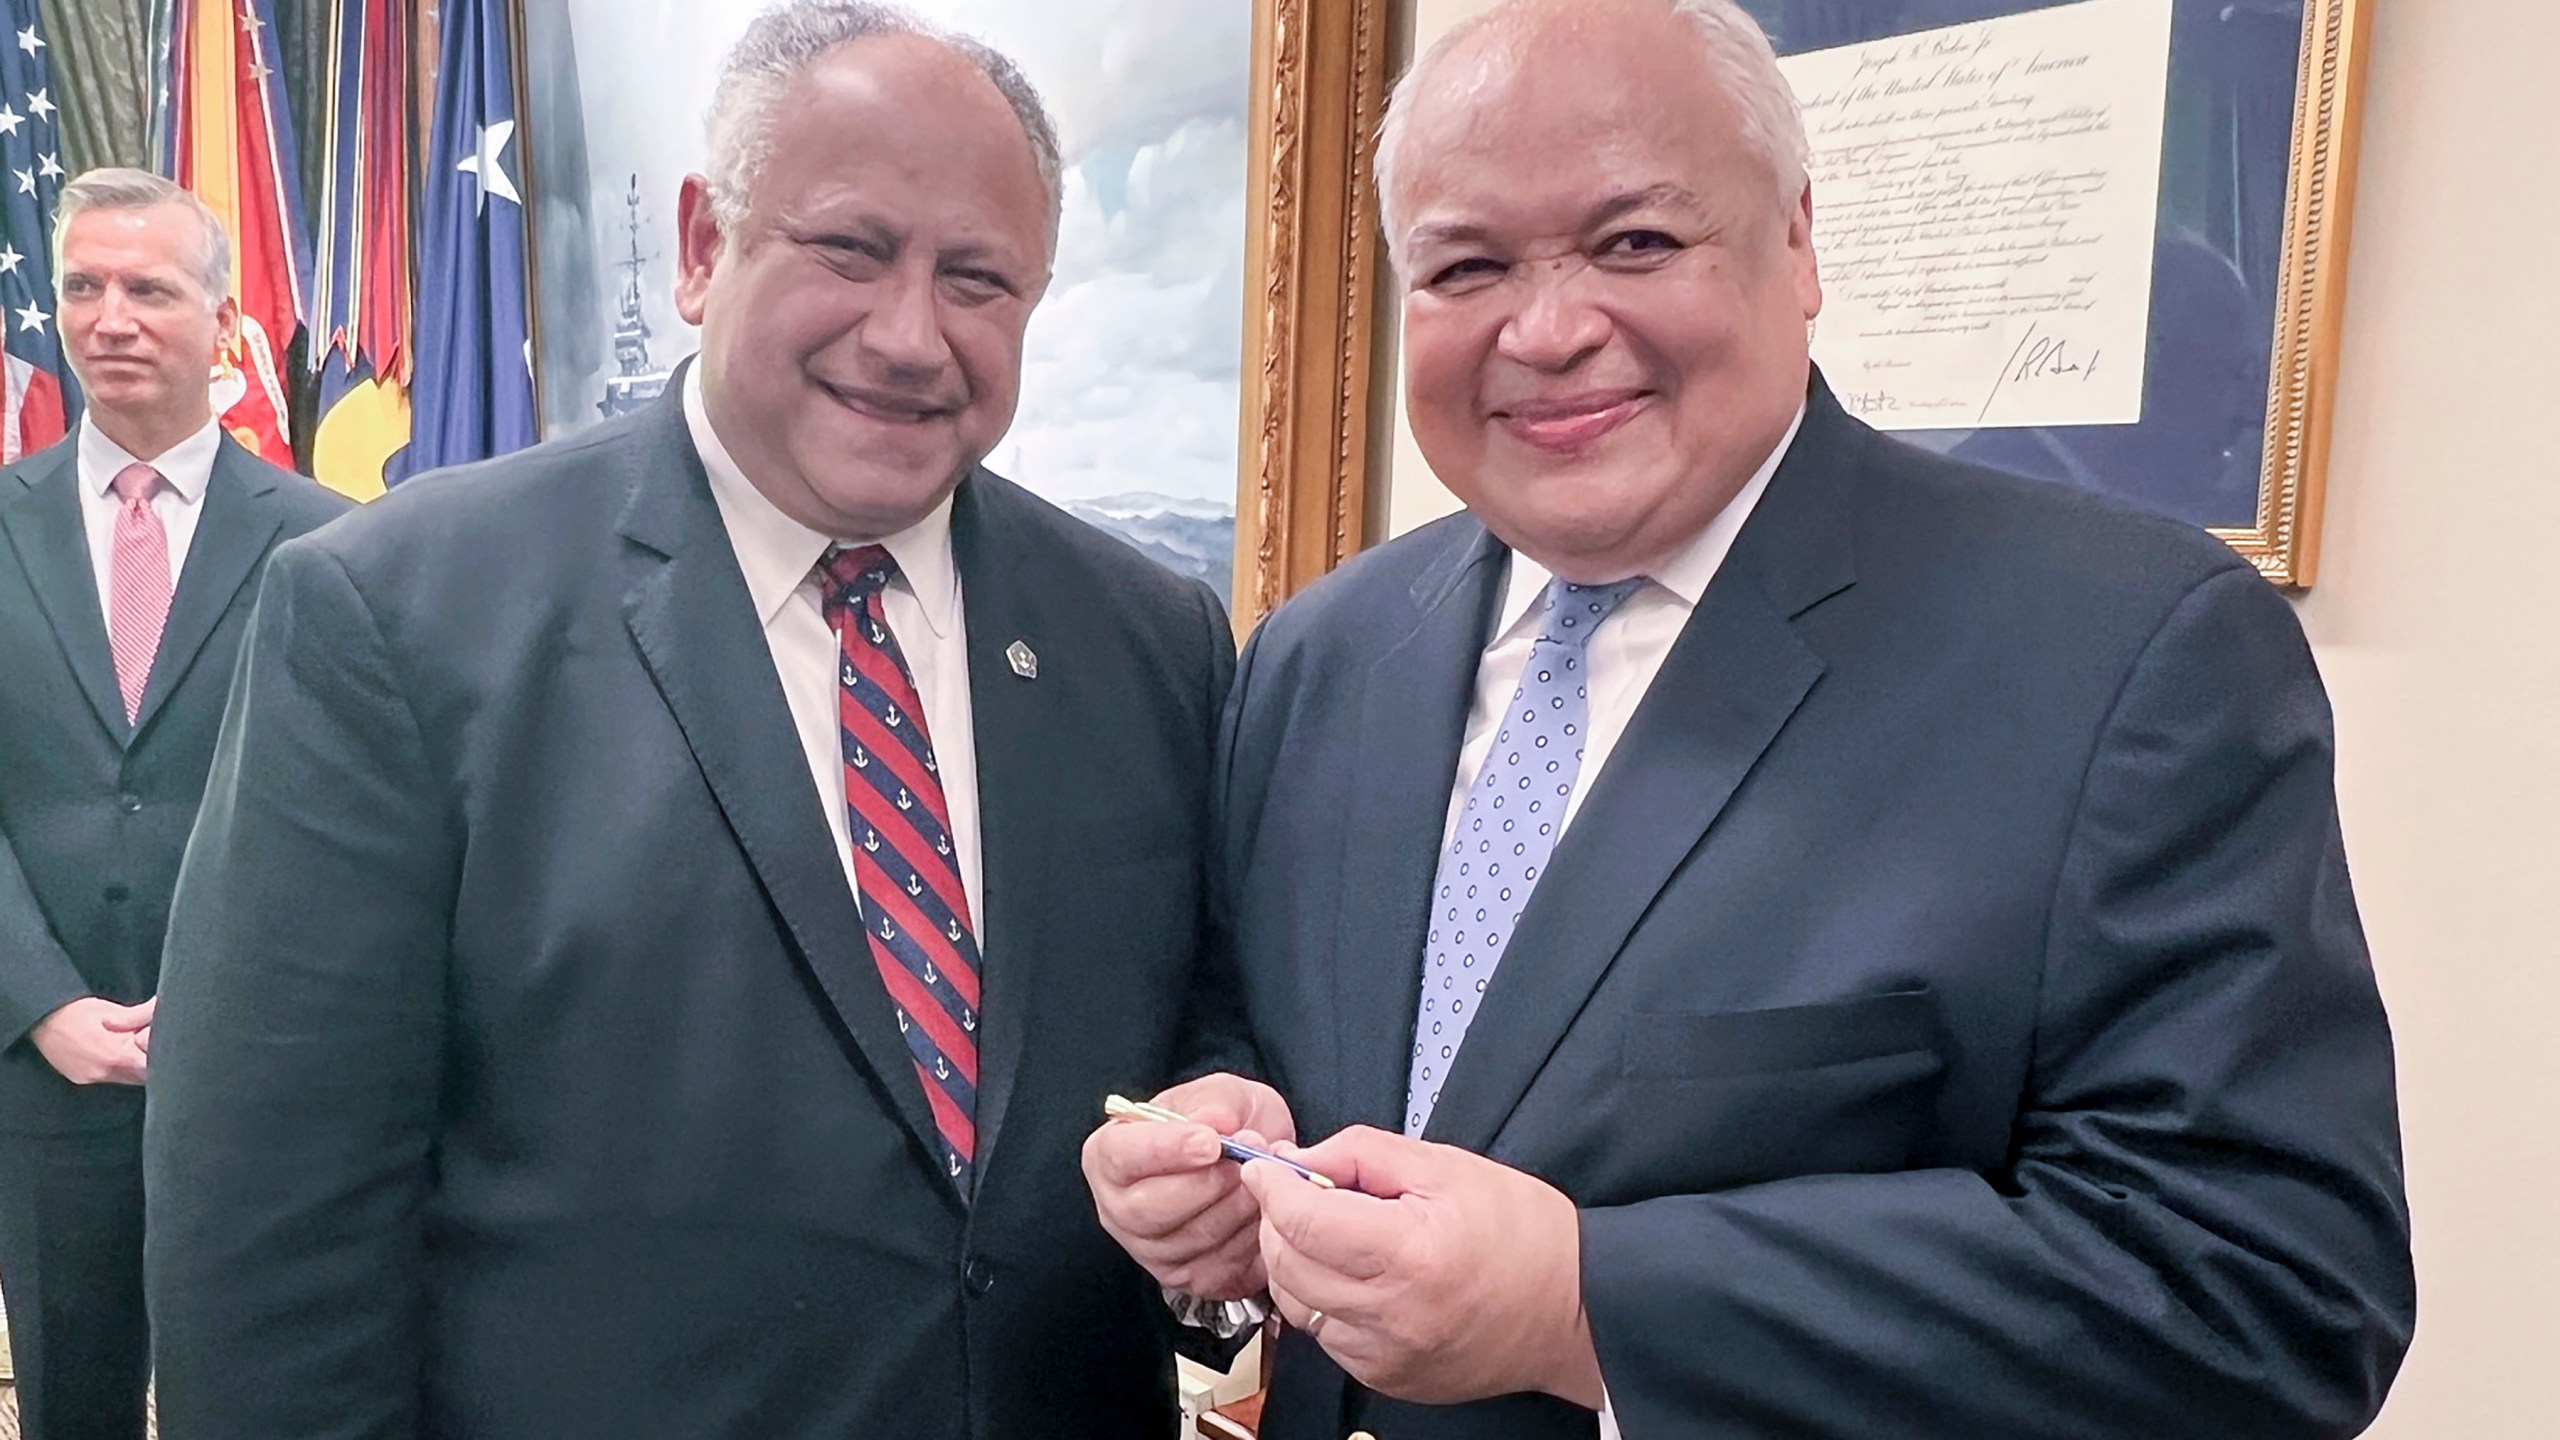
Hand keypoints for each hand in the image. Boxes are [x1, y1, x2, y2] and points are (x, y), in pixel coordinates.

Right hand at [29, 995, 154, 1085]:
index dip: (161, 1056)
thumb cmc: (77, 1011)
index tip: (162, 1045)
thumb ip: (141, 1015)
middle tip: (149, 1046)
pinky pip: (108, 1078)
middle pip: (141, 1077)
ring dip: (133, 1067)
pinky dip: (116, 1069)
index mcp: (114, 1056)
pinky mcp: (80, 1078)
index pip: (151, 1068)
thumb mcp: (112, 1010)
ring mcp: (90, 1078)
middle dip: (149, 1063)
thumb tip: (163, 1008)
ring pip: (125, 1079)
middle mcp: (102, 1073)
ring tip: (130, 1047)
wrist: (41, 1018)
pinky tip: (113, 1053)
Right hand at [1082, 1072, 1295, 1299]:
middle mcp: (1116, 1207)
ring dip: (1234, 1211)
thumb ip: (1218, 1104)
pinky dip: (1247, 1243)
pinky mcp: (1183, 1278)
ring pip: (1188, 1241)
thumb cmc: (1222, 1122)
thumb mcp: (1224, 1094)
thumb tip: (1215, 1124)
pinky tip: (1259, 1214)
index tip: (1210, 1142)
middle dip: (1207, 1186)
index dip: (1164, 1150)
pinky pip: (1216, 1269)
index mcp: (1109, 1154)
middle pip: (1149, 1210)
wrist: (1247, 1160)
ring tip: (1259, 1184)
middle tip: (1245, 1164)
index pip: (1120, 1157)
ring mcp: (1147, 1249)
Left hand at [1241, 1124, 1603, 1408]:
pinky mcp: (1386, 1378)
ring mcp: (1386, 1355)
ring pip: (1296, 1303)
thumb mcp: (1445, 1165)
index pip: (1303, 1221)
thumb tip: (1296, 1159)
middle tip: (1293, 1192)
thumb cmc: (1521, 1231)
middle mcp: (1393, 1314)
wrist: (1572, 1308)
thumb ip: (1361, 1153)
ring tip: (1327, 1232)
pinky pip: (1325, 1334)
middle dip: (1276, 1220)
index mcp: (1411, 1252)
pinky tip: (1355, 1275)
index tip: (1264, 1167)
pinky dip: (1322, 1299)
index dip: (1272, 1187)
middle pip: (1287, 1264)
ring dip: (1293, 1261)